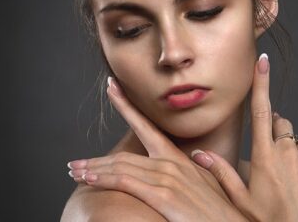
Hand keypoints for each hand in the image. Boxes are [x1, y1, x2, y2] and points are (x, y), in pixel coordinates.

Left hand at [67, 77, 247, 221]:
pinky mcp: (164, 195)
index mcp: (179, 158)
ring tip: (74, 171)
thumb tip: (197, 153)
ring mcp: (167, 178)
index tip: (112, 88)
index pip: (147, 126)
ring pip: (120, 167)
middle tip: (74, 162)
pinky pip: (126, 182)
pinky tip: (87, 179)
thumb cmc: (223, 208)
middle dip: (96, 159)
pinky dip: (103, 178)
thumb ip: (205, 164)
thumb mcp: (213, 181)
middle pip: (124, 156)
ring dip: (93, 169)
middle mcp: (171, 163)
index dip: (126, 105)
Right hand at [190, 54, 297, 221]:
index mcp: (265, 156)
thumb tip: (199, 154)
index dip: (261, 84)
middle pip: (282, 124)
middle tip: (268, 156)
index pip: (262, 111)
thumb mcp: (241, 199)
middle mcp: (288, 152)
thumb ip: (221, 172)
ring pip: (296, 146)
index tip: (263, 62)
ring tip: (284, 181)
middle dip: (275, 130)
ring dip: (289, 154)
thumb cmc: (270, 221)